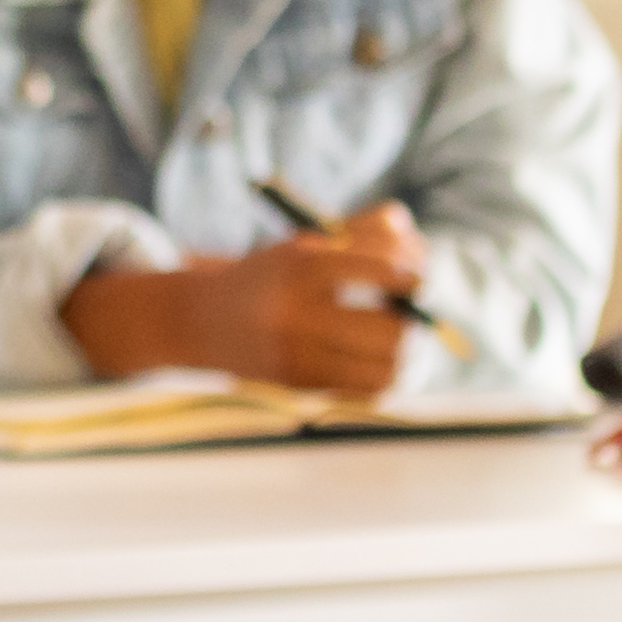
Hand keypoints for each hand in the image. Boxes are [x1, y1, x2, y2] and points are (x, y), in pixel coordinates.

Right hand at [71, 202, 431, 404]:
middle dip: (413, 319)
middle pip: (389, 328)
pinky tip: (379, 360)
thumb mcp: (308, 242)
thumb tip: (421, 251)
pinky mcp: (298, 385)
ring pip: (384, 367)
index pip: (380, 268)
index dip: (414, 273)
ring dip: (405, 352)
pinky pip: (365, 390)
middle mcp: (296, 312)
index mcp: (301, 264)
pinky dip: (384, 376)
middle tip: (414, 310)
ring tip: (401, 336)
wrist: (201, 320)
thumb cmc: (271, 275)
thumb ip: (367, 232)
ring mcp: (296, 355)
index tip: (420, 275)